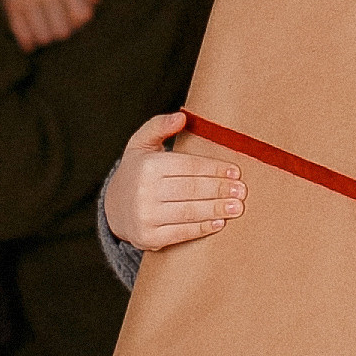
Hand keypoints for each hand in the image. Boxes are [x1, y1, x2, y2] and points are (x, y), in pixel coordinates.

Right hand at [0, 0, 99, 53]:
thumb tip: (96, 1)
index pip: (83, 15)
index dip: (77, 23)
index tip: (68, 19)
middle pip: (64, 31)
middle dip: (56, 33)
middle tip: (48, 27)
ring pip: (44, 37)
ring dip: (40, 38)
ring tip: (36, 31)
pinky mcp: (9, 4)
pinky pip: (24, 36)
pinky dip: (26, 43)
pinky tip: (26, 40)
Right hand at [105, 116, 245, 249]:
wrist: (113, 208)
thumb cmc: (135, 173)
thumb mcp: (140, 143)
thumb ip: (159, 126)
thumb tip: (181, 117)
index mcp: (148, 166)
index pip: (189, 166)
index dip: (214, 169)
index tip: (235, 171)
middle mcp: (145, 192)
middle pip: (192, 190)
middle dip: (220, 190)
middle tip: (241, 191)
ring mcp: (146, 217)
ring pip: (190, 212)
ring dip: (217, 209)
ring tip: (236, 206)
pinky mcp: (149, 238)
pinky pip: (181, 233)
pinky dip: (202, 228)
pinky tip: (218, 223)